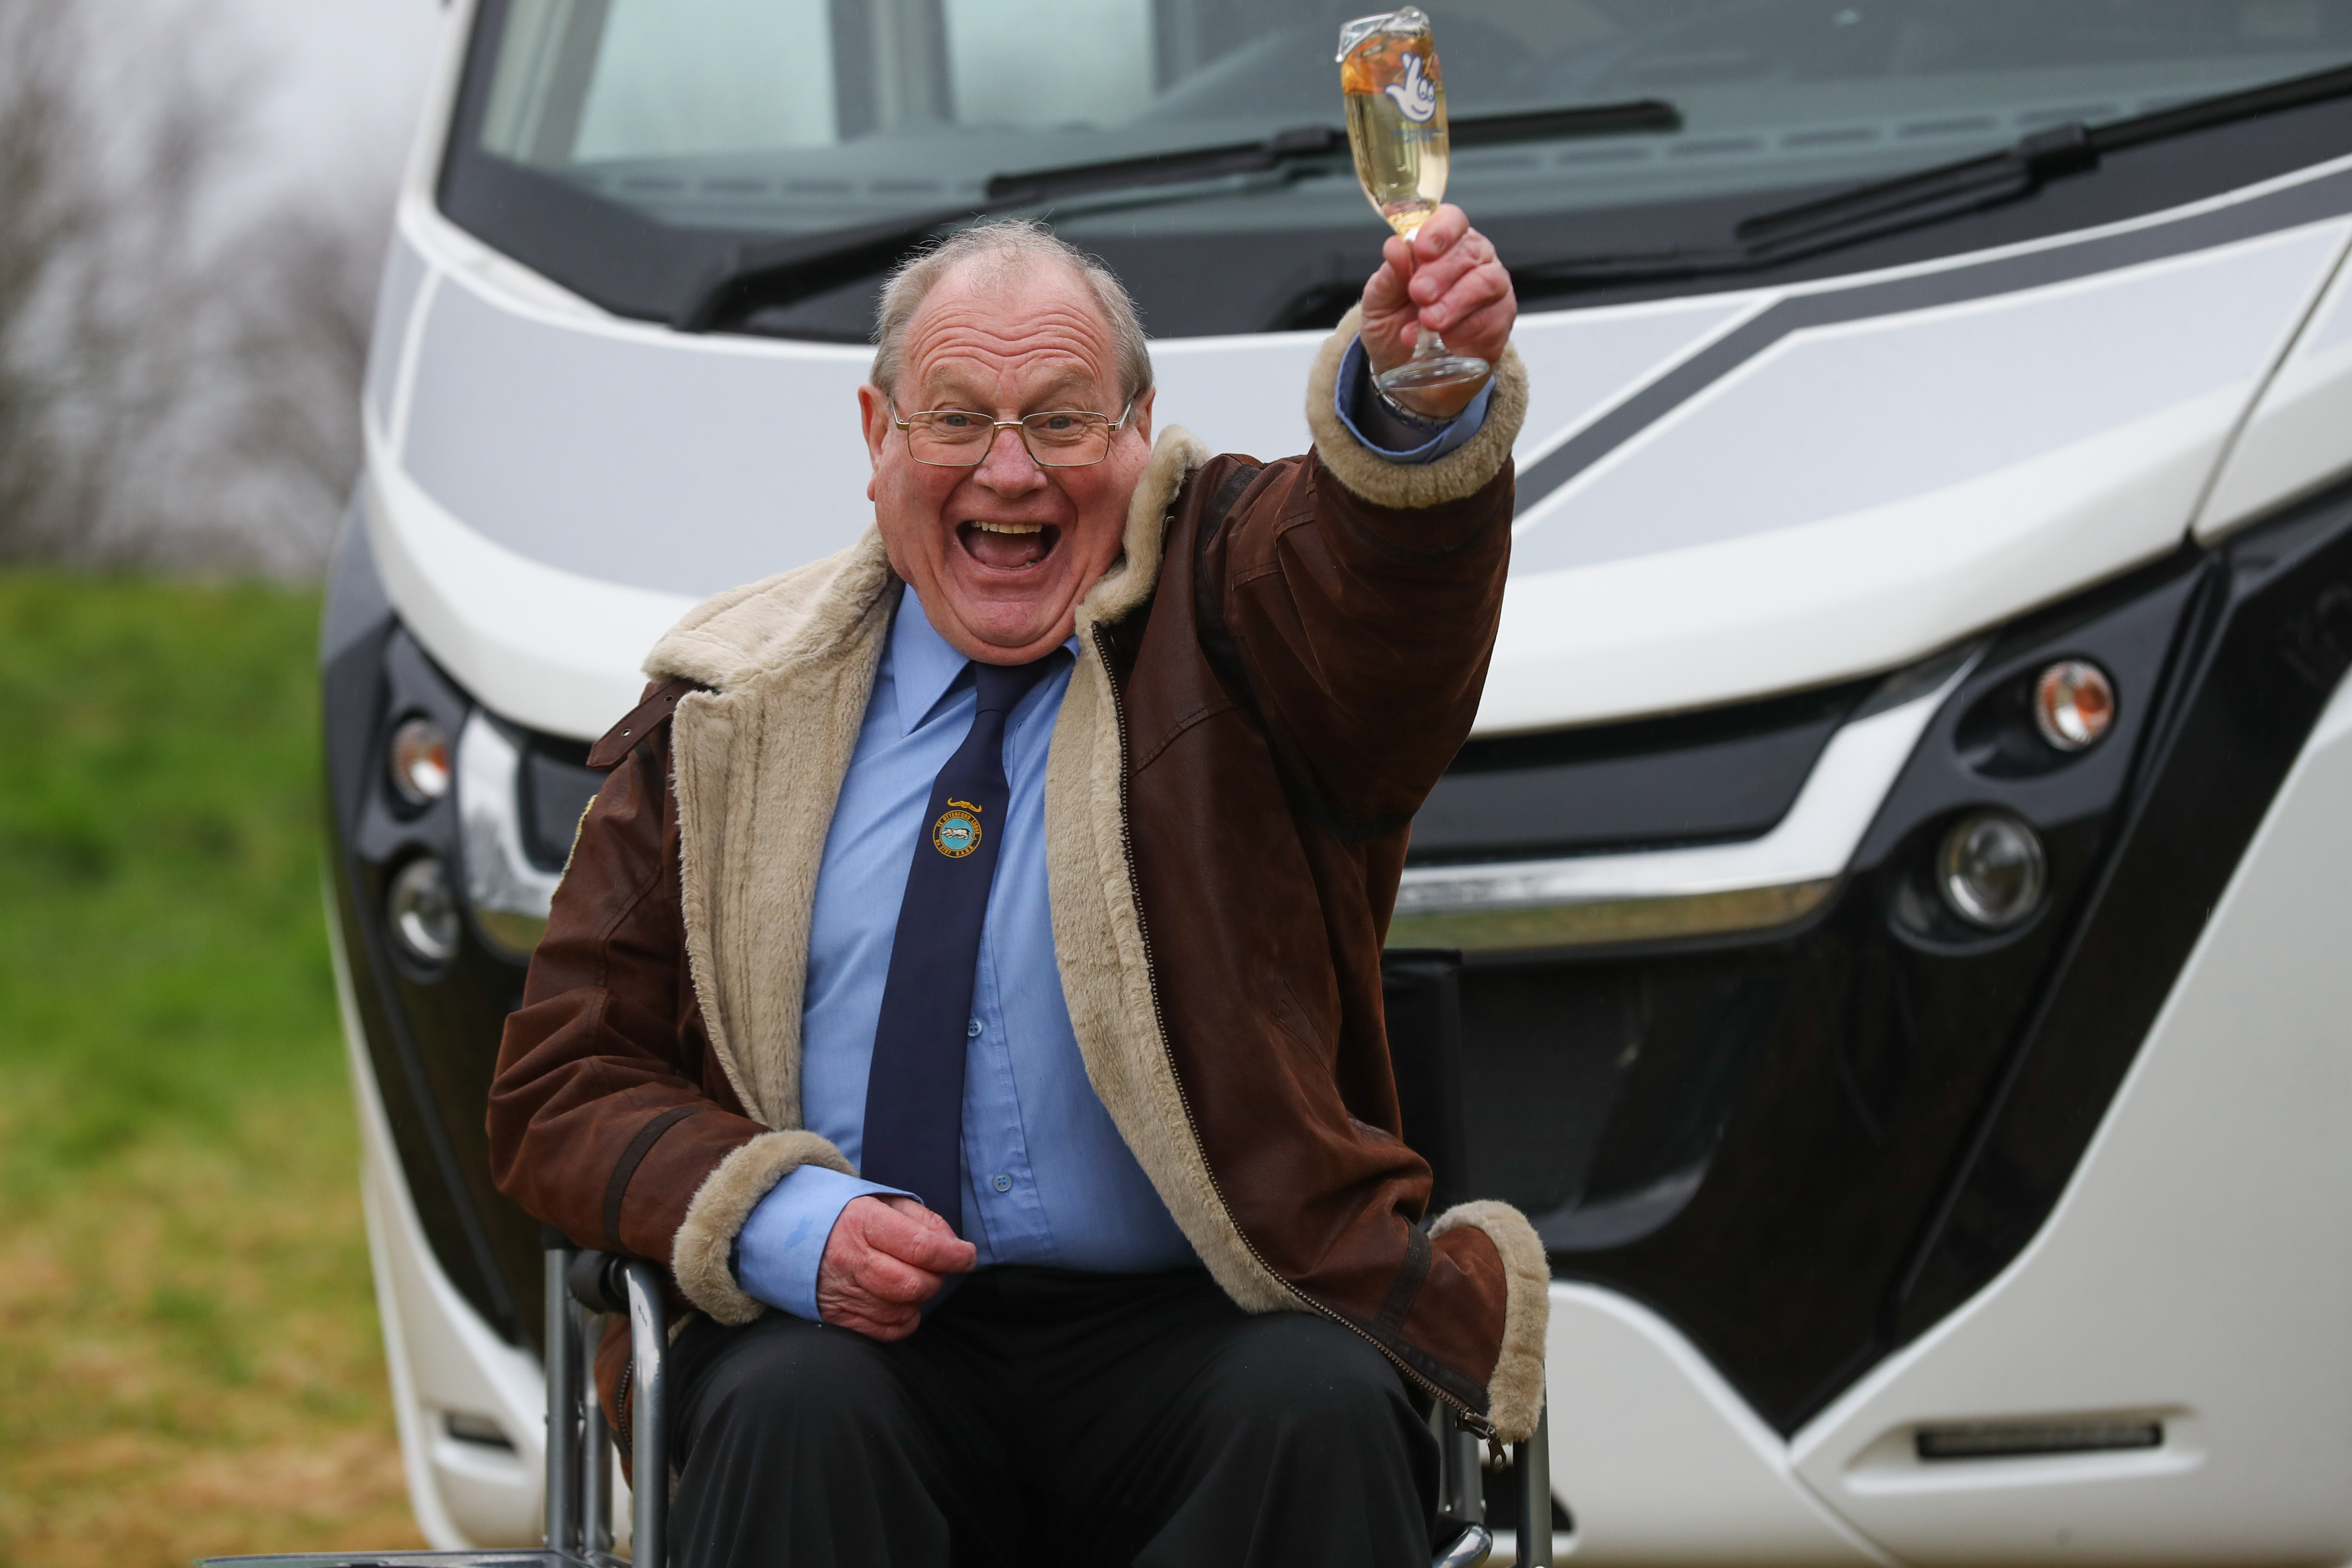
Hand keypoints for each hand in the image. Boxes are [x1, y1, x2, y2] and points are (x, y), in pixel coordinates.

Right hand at [814, 1195, 974, 1339]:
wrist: (791, 1234)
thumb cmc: (850, 1216)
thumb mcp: (885, 1202)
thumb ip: (924, 1220)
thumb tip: (954, 1246)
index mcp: (863, 1222)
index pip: (921, 1247)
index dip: (953, 1255)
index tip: (967, 1256)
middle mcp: (851, 1259)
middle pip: (913, 1284)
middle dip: (936, 1278)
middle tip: (935, 1267)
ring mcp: (842, 1291)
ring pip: (902, 1310)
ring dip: (920, 1299)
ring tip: (913, 1279)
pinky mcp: (837, 1316)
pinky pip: (886, 1330)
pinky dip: (904, 1320)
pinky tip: (902, 1302)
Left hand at [1358, 204, 1516, 419]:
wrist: (1408, 372)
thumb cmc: (1396, 326)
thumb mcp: (1380, 303)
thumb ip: (1388, 276)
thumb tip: (1394, 247)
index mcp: (1442, 245)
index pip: (1451, 220)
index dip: (1440, 230)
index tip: (1422, 249)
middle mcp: (1473, 260)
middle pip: (1469, 250)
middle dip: (1441, 272)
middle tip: (1418, 294)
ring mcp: (1491, 289)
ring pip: (1485, 282)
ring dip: (1455, 302)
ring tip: (1428, 322)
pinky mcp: (1500, 321)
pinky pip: (1491, 319)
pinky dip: (1464, 330)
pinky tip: (1443, 342)